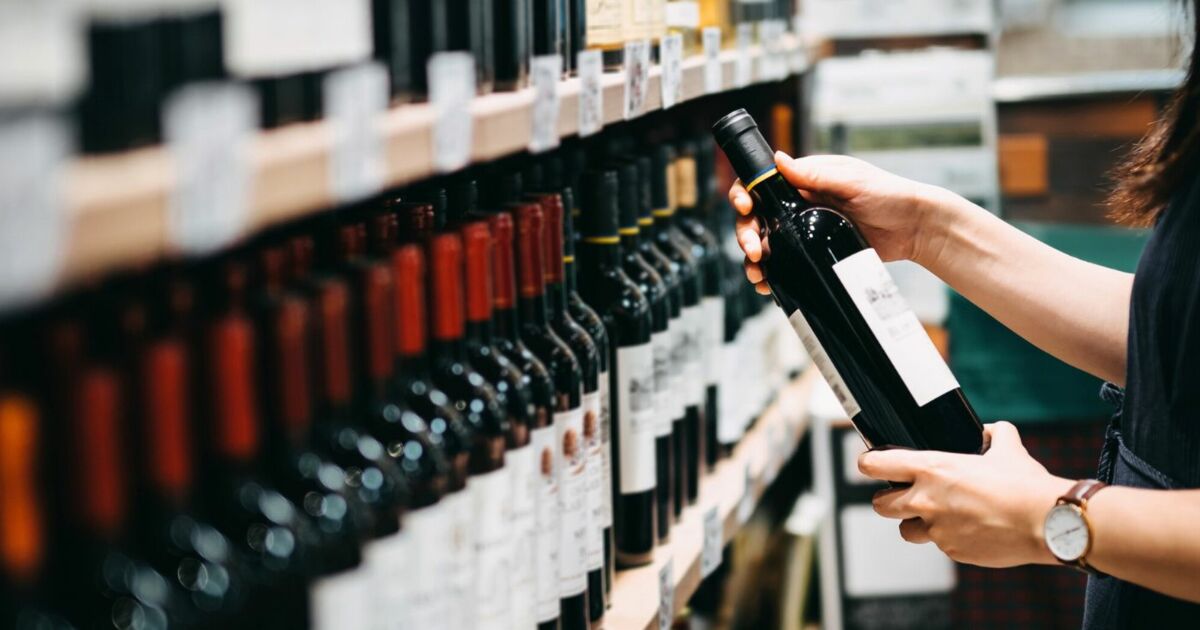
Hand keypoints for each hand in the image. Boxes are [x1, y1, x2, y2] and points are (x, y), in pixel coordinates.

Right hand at [728, 152, 955, 293]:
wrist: (914, 228)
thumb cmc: (888, 195)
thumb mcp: (851, 180)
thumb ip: (815, 174)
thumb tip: (778, 160)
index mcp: (803, 181)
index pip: (760, 184)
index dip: (744, 195)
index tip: (745, 207)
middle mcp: (798, 205)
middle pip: (756, 219)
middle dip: (746, 234)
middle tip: (753, 251)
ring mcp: (805, 232)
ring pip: (766, 244)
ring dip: (754, 260)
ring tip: (758, 275)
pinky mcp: (814, 254)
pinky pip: (785, 264)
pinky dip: (772, 275)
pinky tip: (767, 286)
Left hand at [857, 422, 1075, 567]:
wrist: (1046, 522)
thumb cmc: (1024, 484)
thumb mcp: (1008, 448)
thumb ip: (995, 434)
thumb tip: (991, 430)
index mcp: (932, 468)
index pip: (876, 465)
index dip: (868, 463)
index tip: (869, 464)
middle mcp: (926, 500)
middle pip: (880, 504)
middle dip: (887, 499)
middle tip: (900, 495)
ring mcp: (938, 529)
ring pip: (906, 530)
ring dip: (914, 523)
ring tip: (934, 516)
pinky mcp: (952, 551)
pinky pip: (939, 545)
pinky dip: (948, 538)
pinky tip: (967, 530)